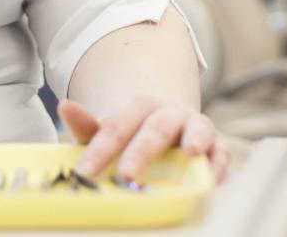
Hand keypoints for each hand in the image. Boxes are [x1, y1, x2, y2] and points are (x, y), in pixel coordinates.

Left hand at [59, 96, 229, 183]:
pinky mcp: (218, 146)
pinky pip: (221, 153)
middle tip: (126, 173)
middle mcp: (170, 112)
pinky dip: (218, 164)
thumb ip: (88, 126)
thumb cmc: (137, 135)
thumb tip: (65, 107)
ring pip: (197, 129)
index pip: (117, 126)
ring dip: (195, 139)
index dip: (99, 150)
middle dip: (141, 150)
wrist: (172, 128)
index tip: (83, 172)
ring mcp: (196, 127)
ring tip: (190, 152)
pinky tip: (212, 178)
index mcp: (140, 106)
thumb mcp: (112, 131)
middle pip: (155, 127)